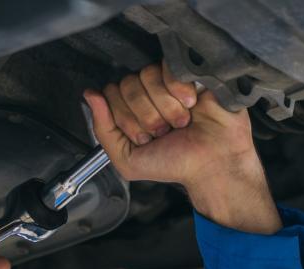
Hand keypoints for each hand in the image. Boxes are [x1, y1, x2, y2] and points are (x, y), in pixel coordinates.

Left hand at [83, 61, 279, 232]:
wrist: (214, 164)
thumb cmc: (175, 164)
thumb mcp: (128, 160)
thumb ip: (103, 130)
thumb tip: (89, 95)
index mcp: (132, 109)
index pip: (111, 94)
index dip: (125, 118)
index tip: (144, 138)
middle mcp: (149, 93)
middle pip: (126, 84)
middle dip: (145, 116)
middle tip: (164, 132)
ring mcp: (169, 81)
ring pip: (147, 75)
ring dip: (164, 108)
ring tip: (181, 122)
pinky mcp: (190, 71)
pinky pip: (169, 69)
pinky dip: (178, 92)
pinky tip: (192, 105)